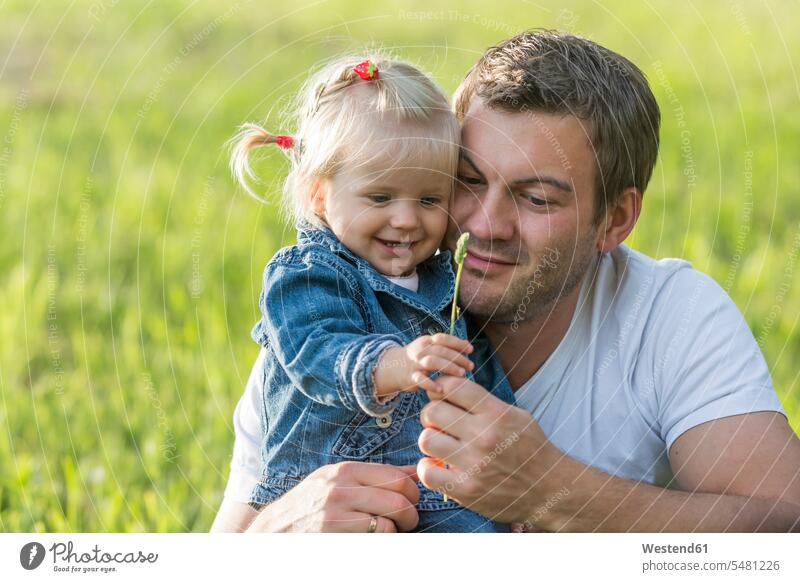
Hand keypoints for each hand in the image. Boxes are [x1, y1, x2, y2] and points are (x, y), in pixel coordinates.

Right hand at [246, 462, 419, 532]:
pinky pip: (375, 539)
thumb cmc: (310, 506)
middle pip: (398, 499)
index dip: (412, 492)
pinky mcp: (333, 535)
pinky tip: (373, 541)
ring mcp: (336, 514)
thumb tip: (414, 471)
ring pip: (390, 522)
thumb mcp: (337, 481)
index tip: (410, 501)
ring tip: (390, 532)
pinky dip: (382, 542)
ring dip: (397, 531)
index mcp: (345, 471)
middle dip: (411, 514)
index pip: (396, 477)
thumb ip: (375, 476)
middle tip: (408, 522)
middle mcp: (341, 488)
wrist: (273, 531)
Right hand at [404, 333, 474, 390]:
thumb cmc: (417, 358)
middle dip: (458, 358)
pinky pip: (420, 380)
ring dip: (448, 367)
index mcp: (426, 342)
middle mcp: (420, 351)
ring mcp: (414, 364)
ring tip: (462, 374)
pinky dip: (431, 384)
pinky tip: (441, 390)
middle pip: (441, 350)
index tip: (470, 349)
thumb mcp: (429, 348)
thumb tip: (468, 344)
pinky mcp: (410, 377)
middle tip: (470, 366)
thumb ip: (447, 346)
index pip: (443, 338)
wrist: (392, 368)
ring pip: (432, 362)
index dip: (457, 343)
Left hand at [416, 375, 568, 526]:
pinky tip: (439, 467)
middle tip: (440, 424)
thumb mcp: (514, 415)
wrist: (549, 489)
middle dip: (432, 415)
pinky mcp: (467, 490)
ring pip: (426, 440)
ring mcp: (475, 464)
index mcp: (497, 413)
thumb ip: (481, 401)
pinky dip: (428, 469)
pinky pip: (427, 473)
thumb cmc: (529, 448)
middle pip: (432, 411)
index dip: (441, 388)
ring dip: (431, 441)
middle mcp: (484, 436)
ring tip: (442, 446)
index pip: (452, 386)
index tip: (444, 397)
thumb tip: (442, 387)